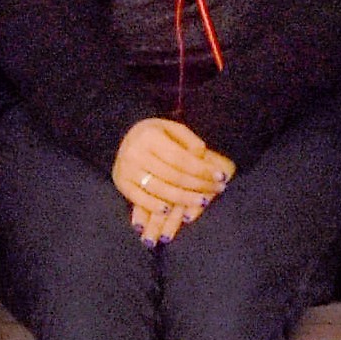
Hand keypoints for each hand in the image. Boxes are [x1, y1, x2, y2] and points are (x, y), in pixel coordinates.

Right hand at [115, 116, 233, 242]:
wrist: (122, 136)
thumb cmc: (154, 134)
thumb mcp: (172, 128)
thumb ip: (189, 140)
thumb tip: (202, 157)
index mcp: (149, 136)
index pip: (181, 158)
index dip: (202, 170)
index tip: (220, 176)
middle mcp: (135, 153)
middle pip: (173, 176)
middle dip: (198, 185)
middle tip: (218, 189)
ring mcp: (126, 170)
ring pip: (159, 190)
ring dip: (183, 199)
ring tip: (202, 201)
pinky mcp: (120, 183)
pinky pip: (139, 199)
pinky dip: (155, 207)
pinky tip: (171, 211)